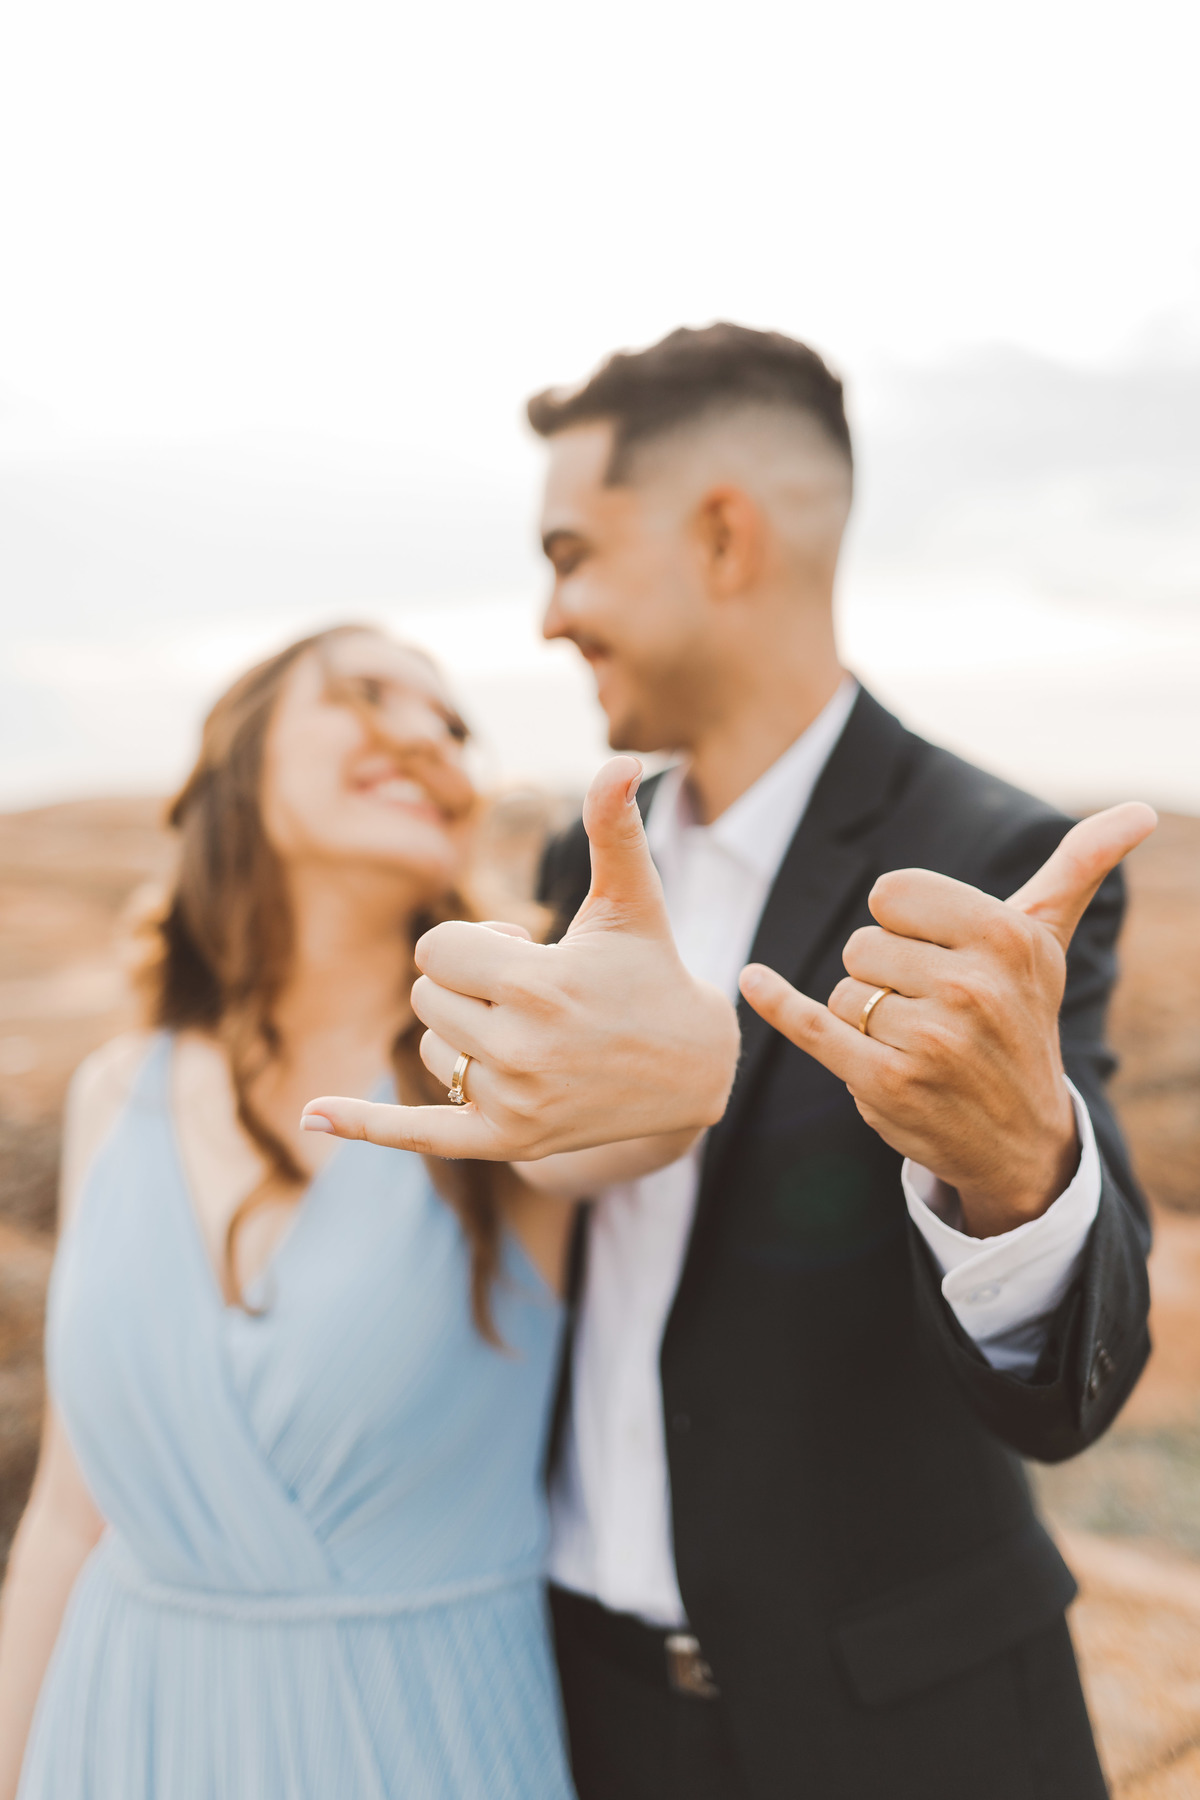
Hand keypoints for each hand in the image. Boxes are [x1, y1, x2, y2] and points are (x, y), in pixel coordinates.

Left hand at [302, 757, 739, 1159]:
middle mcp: (520, 1048)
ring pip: (429, 1048)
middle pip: (425, 996)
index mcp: (538, 984)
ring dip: (462, 1033)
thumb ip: (614, 828)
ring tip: (529, 1036)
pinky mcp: (507, 1141)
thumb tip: (621, 758)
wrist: (692, 1072)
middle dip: (467, 985)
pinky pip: (419, 1133)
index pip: (435, 949)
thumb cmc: (651, 971)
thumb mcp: (632, 901)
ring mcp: (513, 1101)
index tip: (526, 950)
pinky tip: (310, 1116)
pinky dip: (366, 1125)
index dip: (474, 942)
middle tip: (532, 995)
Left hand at [739, 803, 1155, 1236]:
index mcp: (1007, 938)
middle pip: (862, 943)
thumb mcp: (1047, 943)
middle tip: (931, 1009)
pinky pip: (811, 1024)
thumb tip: (1139, 809)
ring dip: (866, 1015)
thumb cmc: (1021, 1021)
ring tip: (916, 1042)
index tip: (938, 953)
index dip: (904, 923)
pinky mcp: (884, 1084)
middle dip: (884, 974)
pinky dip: (774, 1002)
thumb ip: (1078, 867)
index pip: (893, 893)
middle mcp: (973, 987)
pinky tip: (752, 980)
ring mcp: (928, 1040)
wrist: (1021, 1138)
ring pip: (843, 990)